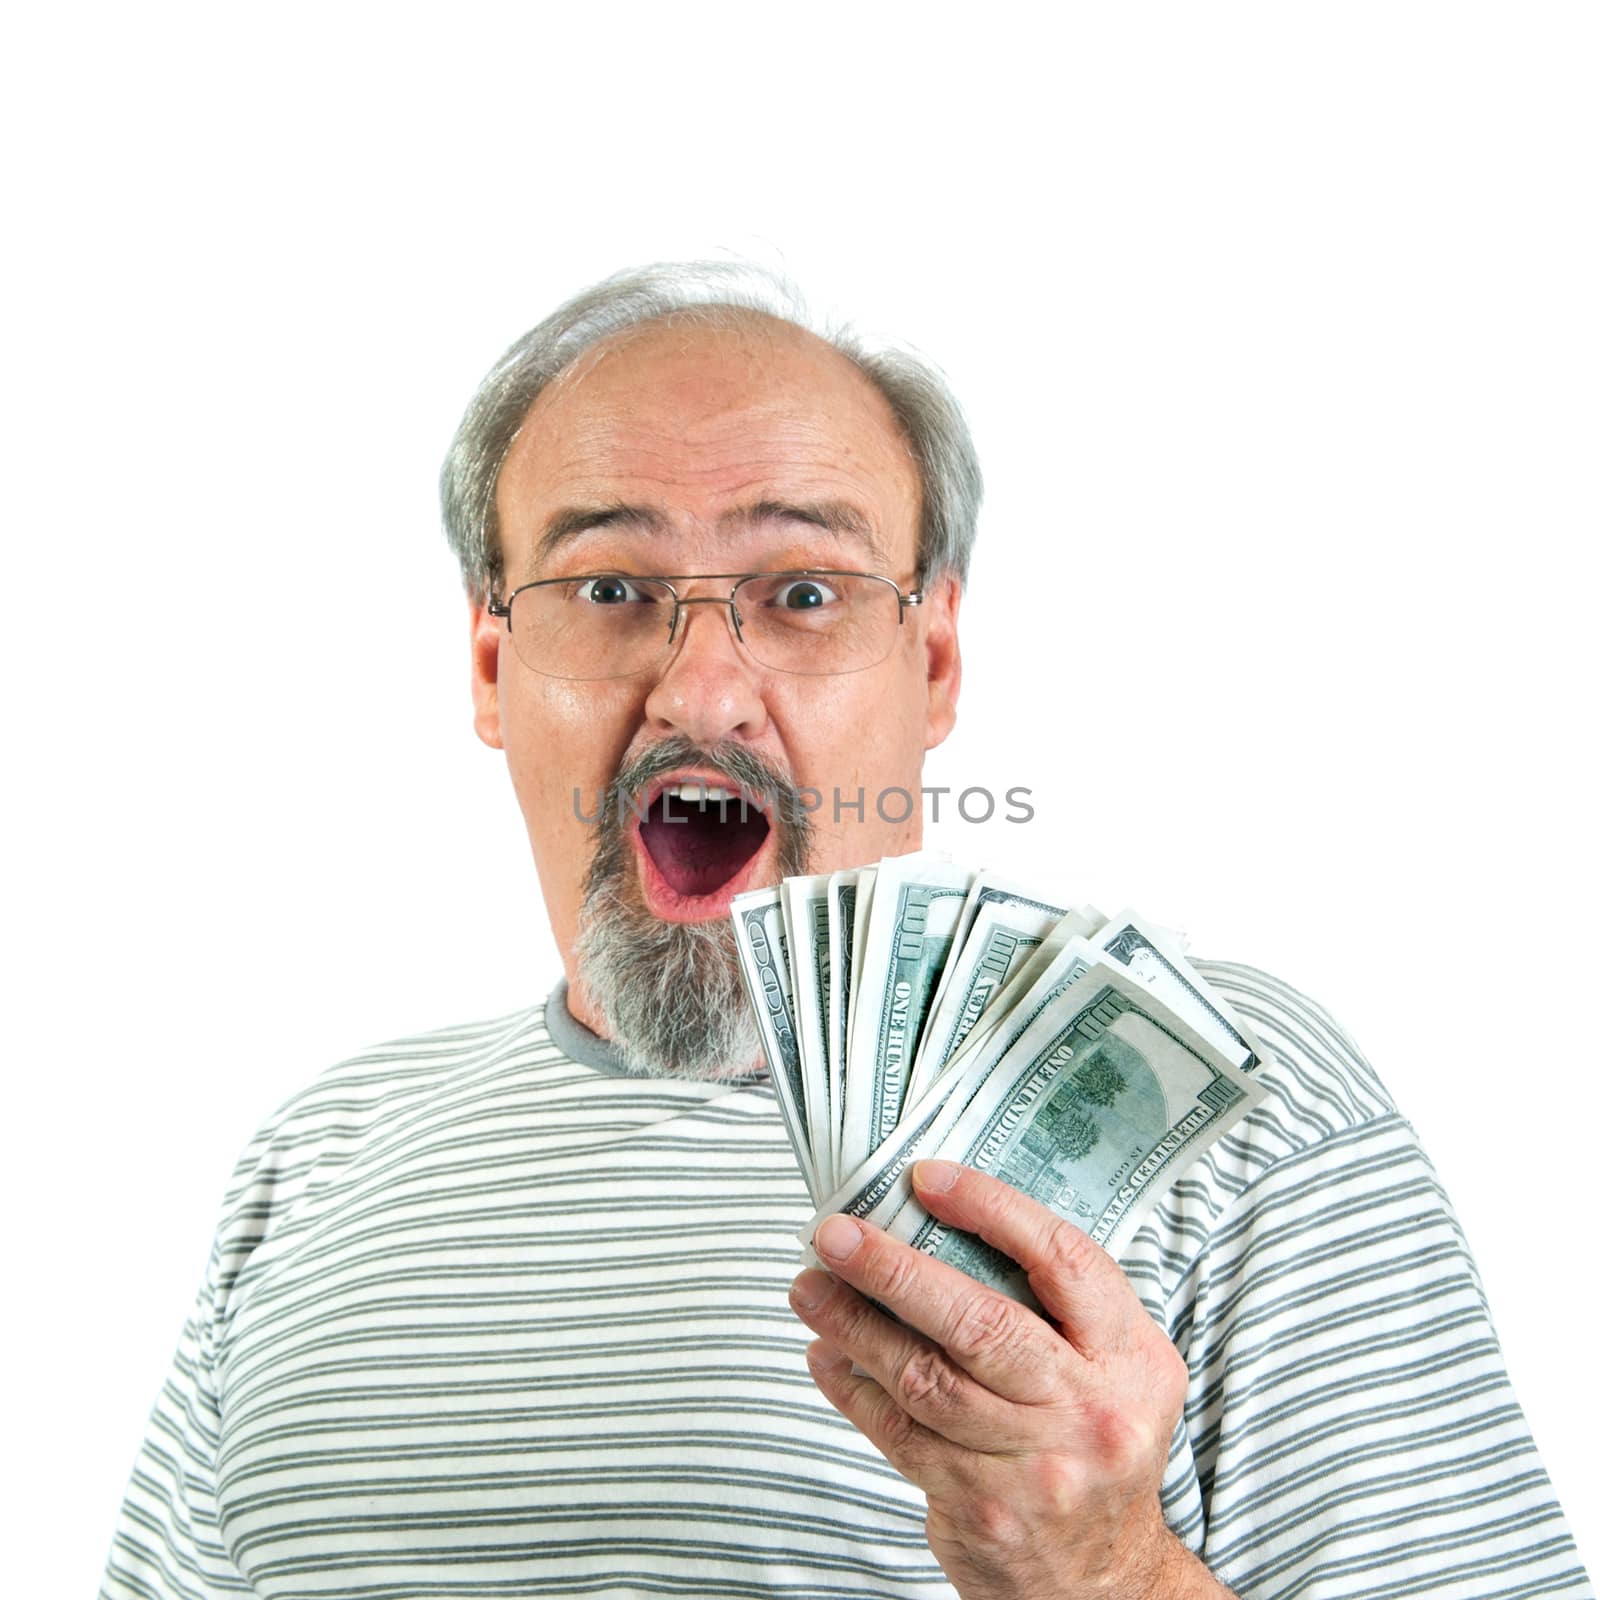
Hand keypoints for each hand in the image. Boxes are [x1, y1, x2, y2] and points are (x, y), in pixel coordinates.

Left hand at [788, 1160, 1217, 1599]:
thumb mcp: (1114, 1367)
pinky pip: (901, 1434)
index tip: (925, 1178)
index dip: (990, 1209)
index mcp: (1131, 1357)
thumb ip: (1055, 1302)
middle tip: (834, 1235)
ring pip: (926, 1380)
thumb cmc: (1095, 1443)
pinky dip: (852, 1390)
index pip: (1062, 1260)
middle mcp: (1089, 1410)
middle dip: (894, 1271)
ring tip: (810, 1287)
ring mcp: (1035, 1466)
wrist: (1104, 1579)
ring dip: (854, 1326)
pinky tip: (825, 1355)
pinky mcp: (981, 1507)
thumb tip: (939, 1221)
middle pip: (980, 1323)